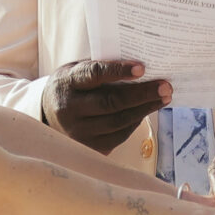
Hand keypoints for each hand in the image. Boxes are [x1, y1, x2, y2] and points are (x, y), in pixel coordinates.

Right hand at [45, 58, 169, 152]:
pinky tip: (146, 112)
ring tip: (163, 98)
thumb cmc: (72, 86)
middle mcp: (69, 109)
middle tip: (166, 86)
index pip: (93, 75)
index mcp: (66, 83)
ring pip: (118, 122)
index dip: (118, 71)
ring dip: (145, 110)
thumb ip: (101, 67)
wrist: (48, 114)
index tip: (142, 68)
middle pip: (110, 102)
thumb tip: (140, 67)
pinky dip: (135, 123)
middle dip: (142, 94)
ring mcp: (77, 132)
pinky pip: (118, 137)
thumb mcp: (77, 70)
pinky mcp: (88, 147)